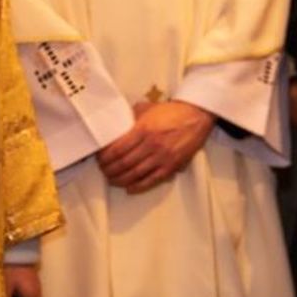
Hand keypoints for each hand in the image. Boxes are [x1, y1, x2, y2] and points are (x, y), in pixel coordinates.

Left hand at [97, 100, 214, 193]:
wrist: (196, 116)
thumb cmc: (172, 111)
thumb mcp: (147, 109)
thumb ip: (131, 118)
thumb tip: (116, 126)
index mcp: (143, 129)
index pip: (117, 149)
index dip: (105, 158)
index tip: (100, 159)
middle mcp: (151, 145)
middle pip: (123, 164)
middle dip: (109, 170)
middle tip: (104, 171)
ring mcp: (162, 157)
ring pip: (135, 174)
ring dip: (120, 180)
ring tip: (113, 180)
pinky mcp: (171, 166)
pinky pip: (151, 180)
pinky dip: (138, 186)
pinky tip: (129, 187)